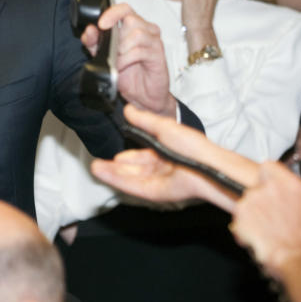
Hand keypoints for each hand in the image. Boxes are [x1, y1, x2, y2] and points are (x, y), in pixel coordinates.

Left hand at [81, 2, 172, 116]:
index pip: (124, 9)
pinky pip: (140, 50)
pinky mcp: (158, 54)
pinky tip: (122, 65)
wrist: (142, 95)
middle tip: (111, 51)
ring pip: (136, 34)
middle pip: (131, 20)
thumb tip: (89, 30)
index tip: (101, 24)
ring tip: (116, 61)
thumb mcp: (104, 57)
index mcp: (133, 26)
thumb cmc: (128, 74)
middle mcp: (146, 30)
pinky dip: (127, 58)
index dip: (112, 13)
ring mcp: (154, 41)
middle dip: (116, 38)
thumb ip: (94, 43)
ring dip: (121, 49)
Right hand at [91, 103, 255, 208]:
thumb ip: (144, 120)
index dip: (129, 154)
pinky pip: (132, 186)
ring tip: (95, 167)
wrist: (205, 165)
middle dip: (116, 166)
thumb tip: (128, 109)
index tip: (115, 153)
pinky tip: (103, 173)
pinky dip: (117, 179)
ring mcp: (159, 180)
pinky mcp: (155, 192)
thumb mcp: (164, 126)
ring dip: (112, 173)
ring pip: (131, 177)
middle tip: (99, 162)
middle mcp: (163, 168)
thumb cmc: (193, 146)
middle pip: (134, 169)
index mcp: (168, 151)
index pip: (143, 155)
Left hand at [230, 161, 300, 277]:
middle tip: (267, 223)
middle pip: (252, 190)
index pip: (268, 167)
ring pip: (243, 206)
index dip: (263, 179)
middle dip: (256, 207)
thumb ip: (287, 198)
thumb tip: (278, 199)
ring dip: (249, 220)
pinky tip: (257, 241)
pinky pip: (237, 222)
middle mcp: (271, 187)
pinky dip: (243, 233)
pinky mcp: (241, 213)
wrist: (298, 261)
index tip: (263, 187)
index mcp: (291, 185)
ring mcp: (255, 199)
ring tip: (264, 235)